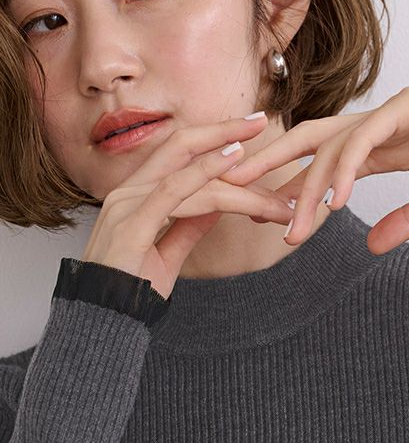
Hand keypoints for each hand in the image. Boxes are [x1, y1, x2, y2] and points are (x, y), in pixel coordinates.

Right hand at [81, 114, 292, 298]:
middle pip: (181, 144)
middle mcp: (128, 191)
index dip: (213, 140)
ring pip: (189, 173)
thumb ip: (189, 226)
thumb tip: (217, 206)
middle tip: (261, 120)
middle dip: (223, 129)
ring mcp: (127, 204)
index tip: (249, 135)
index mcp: (135, 195)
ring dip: (236, 171)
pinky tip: (234, 161)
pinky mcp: (132, 224)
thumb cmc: (132, 290)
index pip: (179, 156)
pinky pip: (174, 191)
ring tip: (270, 165)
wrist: (104, 322)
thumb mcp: (167, 251)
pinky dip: (205, 172)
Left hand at [220, 77, 408, 254]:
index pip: (320, 165)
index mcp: (377, 145)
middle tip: (232, 196)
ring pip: (329, 146)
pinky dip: (346, 169)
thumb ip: (407, 219)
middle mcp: (373, 126)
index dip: (291, 188)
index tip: (266, 219)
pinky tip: (336, 201)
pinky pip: (365, 139)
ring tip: (289, 225)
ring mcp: (386, 113)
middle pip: (306, 143)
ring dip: (306, 186)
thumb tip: (369, 247)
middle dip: (268, 167)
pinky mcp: (406, 106)